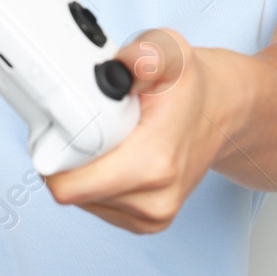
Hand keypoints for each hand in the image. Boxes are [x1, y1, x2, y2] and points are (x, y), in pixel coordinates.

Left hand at [43, 28, 261, 232]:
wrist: (222, 112)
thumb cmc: (190, 86)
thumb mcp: (169, 52)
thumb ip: (143, 56)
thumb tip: (121, 65)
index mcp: (152, 165)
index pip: (68, 186)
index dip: (55, 152)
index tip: (61, 126)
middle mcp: (155, 200)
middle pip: (71, 191)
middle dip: (68, 157)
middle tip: (86, 124)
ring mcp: (153, 217)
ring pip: (82, 200)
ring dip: (83, 170)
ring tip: (108, 138)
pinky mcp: (149, 223)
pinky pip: (97, 206)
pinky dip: (96, 182)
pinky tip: (115, 155)